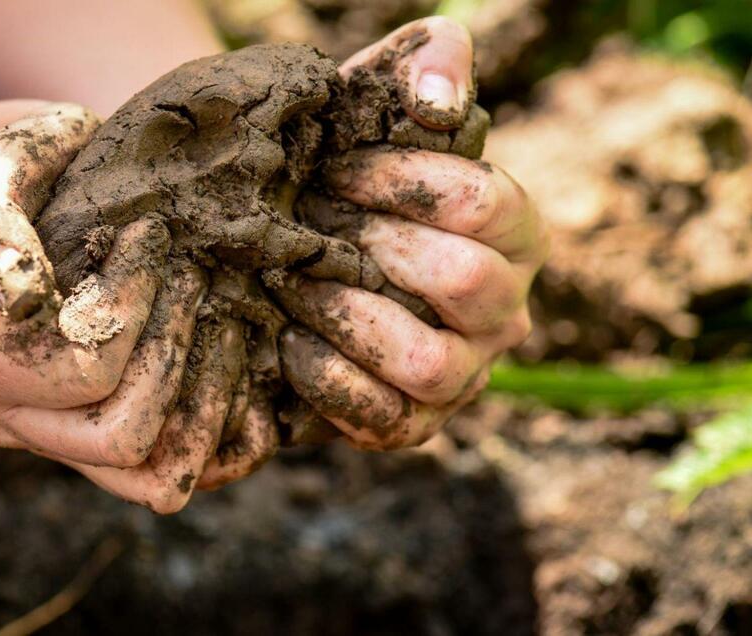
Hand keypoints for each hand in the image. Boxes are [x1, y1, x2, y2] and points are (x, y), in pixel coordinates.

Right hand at [0, 104, 273, 512]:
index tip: (150, 236)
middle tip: (196, 280)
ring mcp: (69, 447)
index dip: (130, 305)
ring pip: (156, 477)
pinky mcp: (119, 455)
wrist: (64, 200)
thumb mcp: (2, 168)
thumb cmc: (39, 178)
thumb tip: (20, 296)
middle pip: (121, 438)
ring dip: (210, 399)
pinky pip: (186, 477)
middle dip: (177, 353)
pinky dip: (226, 431)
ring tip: (226, 320)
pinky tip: (236, 363)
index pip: (79, 371)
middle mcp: (13, 422)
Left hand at [274, 17, 549, 449]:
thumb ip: (430, 63)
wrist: (293, 247)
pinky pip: (384, 418)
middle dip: (376, 246)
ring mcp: (462, 375)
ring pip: (429, 363)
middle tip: (311, 224)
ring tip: (291, 282)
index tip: (337, 170)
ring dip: (349, 317)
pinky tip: (288, 341)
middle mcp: (502, 310)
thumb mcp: (380, 99)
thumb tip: (438, 101)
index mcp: (514, 233)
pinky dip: (328, 380)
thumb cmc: (344, 171)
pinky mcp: (414, 423)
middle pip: (468, 281)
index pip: (488, 204)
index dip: (406, 183)